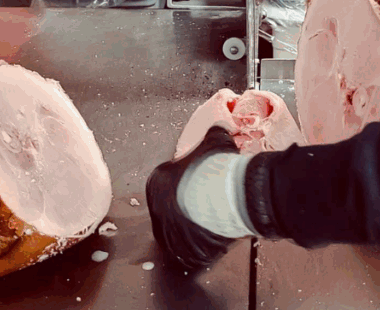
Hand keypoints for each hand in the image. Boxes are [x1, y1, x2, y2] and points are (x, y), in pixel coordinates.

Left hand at [146, 127, 245, 270]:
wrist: (222, 193)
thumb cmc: (213, 166)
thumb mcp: (213, 141)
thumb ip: (212, 136)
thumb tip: (219, 127)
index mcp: (157, 182)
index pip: (170, 185)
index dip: (188, 185)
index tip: (202, 185)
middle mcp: (158, 209)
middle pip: (174, 210)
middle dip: (190, 208)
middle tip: (210, 204)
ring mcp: (170, 233)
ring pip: (182, 233)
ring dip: (197, 228)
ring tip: (217, 221)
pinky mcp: (185, 251)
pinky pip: (195, 251)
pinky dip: (206, 247)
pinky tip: (220, 236)